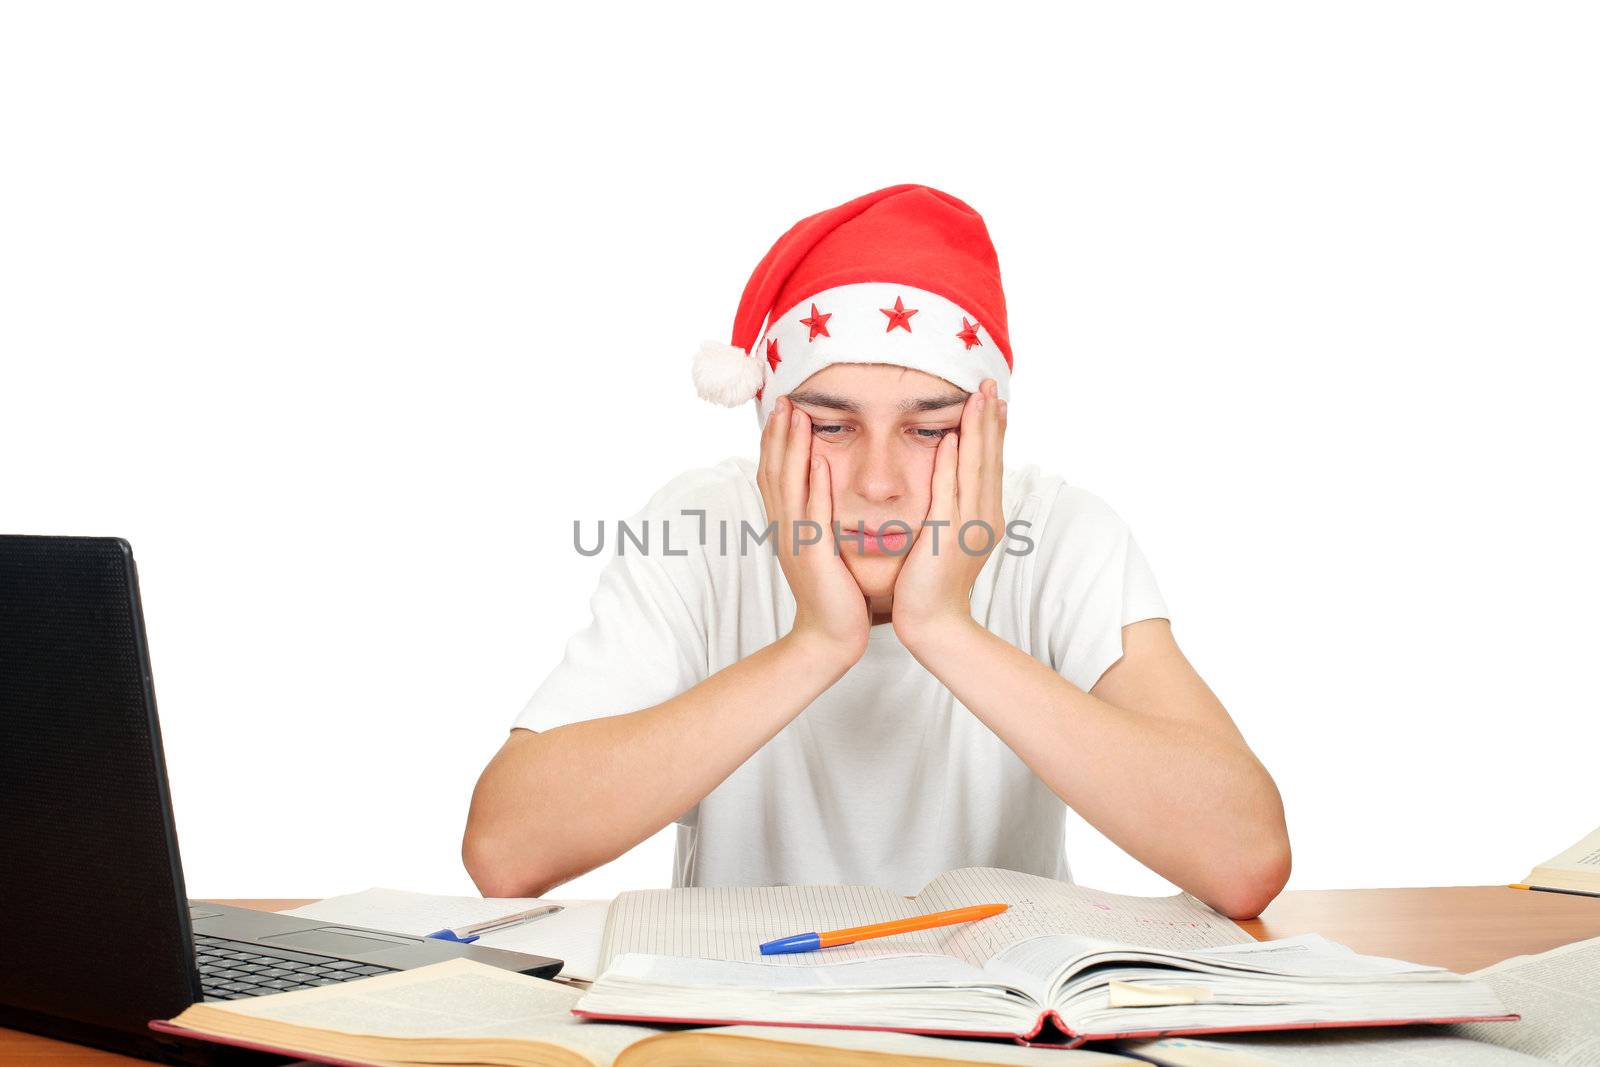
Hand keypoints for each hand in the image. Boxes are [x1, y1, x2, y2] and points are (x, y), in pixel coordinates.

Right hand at [757, 394, 870, 667]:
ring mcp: (796, 541)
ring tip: (796, 415)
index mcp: (788, 525)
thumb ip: (820, 518)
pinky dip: (814, 485)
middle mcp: (786, 528)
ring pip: (789, 485)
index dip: (775, 440)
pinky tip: (819, 460)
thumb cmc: (835, 593)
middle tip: (783, 397)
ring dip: (792, 448)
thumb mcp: (822, 548)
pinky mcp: (814, 556)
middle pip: (774, 471)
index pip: (774, 474)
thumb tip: (827, 486)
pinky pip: (813, 514)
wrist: (830, 636)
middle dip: (778, 433)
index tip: (783, 408)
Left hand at [891, 378, 1007, 647]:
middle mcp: (984, 517)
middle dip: (990, 419)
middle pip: (989, 458)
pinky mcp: (949, 537)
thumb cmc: (931, 582)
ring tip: (978, 397)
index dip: (993, 429)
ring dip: (976, 430)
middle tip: (990, 383)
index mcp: (985, 515)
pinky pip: (951, 492)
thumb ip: (953, 508)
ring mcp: (970, 527)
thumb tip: (951, 479)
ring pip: (975, 468)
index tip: (993, 398)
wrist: (932, 622)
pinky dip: (952, 464)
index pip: (990, 462)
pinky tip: (951, 438)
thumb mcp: (949, 537)